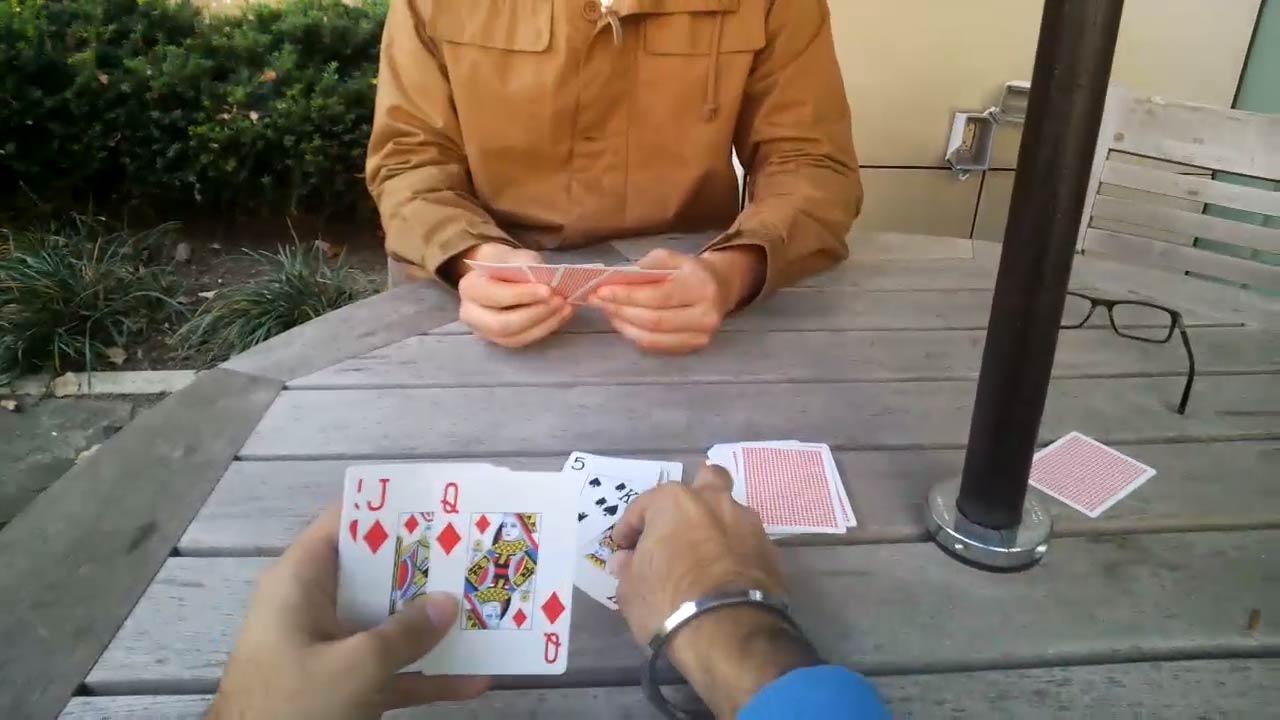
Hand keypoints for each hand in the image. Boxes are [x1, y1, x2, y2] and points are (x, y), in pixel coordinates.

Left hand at [208, 507, 489, 719]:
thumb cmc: (290, 704)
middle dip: (428, 570)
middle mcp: (316, 607)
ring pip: (391, 626)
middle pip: (378, 575)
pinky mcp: (343, 687)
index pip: (346, 523)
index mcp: (302, 582)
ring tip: (487, 611)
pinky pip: (392, 671)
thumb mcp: (353, 667)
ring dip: (435, 627)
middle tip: (479, 555)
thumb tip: (449, 602)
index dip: (391, 508)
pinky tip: (473, 681)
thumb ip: (404, 634)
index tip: (442, 502)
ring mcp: (331, 650)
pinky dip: (427, 676)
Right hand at [456, 243, 573, 347]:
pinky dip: (545, 329)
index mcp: (469, 287)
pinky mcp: (501, 340)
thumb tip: (547, 280)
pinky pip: (523, 341)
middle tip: (560, 301)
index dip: (522, 295)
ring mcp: (485, 332)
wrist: (497, 275)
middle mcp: (471, 314)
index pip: (494, 295)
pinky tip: (562, 316)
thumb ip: (526, 266)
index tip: (548, 290)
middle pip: (501, 324)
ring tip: (566, 308)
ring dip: (544, 324)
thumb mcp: (514, 256)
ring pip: (514, 337)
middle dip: (534, 314)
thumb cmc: (506, 264)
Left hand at [588, 246, 763, 353]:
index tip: (601, 291)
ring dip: (624, 325)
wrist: (720, 287)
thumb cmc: (689, 271)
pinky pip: (656, 346)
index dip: (627, 296)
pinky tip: (622, 322)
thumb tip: (614, 282)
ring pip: (652, 338)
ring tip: (607, 311)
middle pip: (653, 321)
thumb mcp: (670, 258)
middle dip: (621, 311)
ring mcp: (701, 337)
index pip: (658, 296)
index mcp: (701, 287)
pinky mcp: (693, 348)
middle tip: (598, 301)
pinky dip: (634, 335)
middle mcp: (705, 315)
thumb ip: (645, 268)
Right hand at [610, 466, 815, 716]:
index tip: (623, 547)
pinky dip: (735, 551)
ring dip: (716, 525)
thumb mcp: (631, 589)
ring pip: (729, 511)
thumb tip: (627, 559)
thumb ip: (628, 567)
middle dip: (692, 497)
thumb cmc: (668, 602)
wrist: (729, 631)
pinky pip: (745, 541)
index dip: (629, 527)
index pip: (643, 506)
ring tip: (703, 554)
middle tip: (677, 525)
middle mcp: (714, 500)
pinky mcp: (770, 549)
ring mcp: (747, 522)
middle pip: (705, 481)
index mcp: (673, 501)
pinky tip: (725, 573)